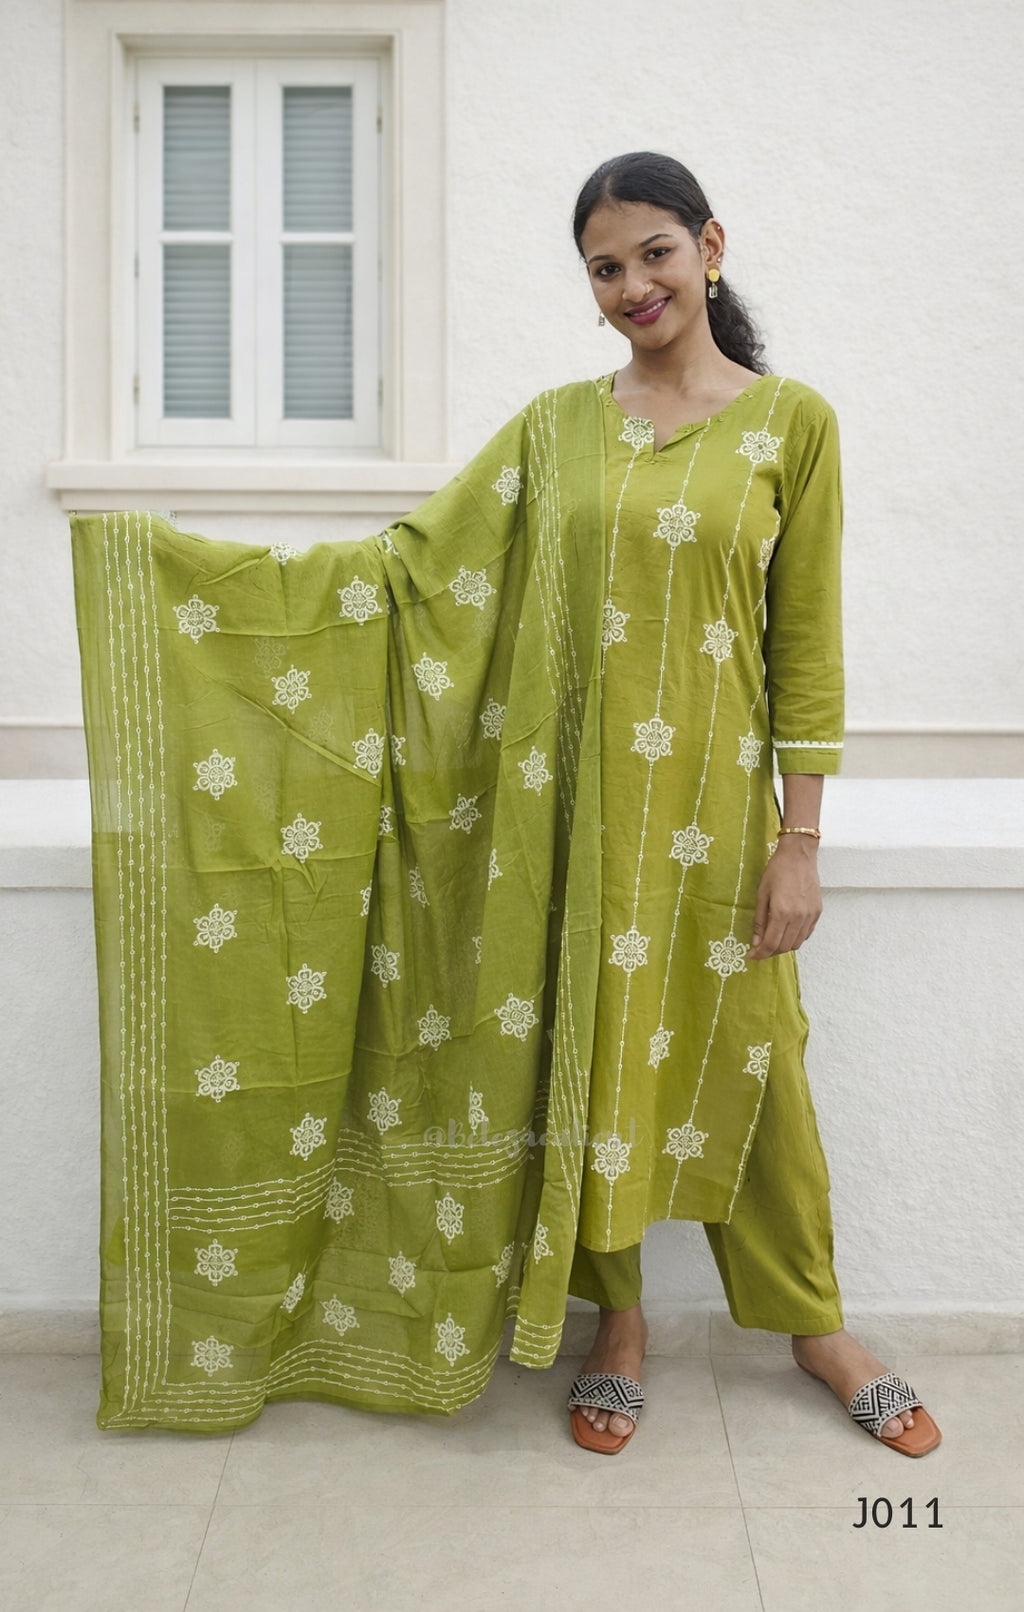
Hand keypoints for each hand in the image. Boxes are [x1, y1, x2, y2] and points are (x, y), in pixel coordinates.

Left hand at [748, 839, 821, 959]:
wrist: (799, 855)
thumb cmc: (777, 871)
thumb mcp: (762, 894)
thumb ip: (760, 920)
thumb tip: (756, 942)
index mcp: (782, 913)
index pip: (771, 944)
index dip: (760, 954)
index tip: (752, 956)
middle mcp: (798, 917)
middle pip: (784, 947)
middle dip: (770, 952)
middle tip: (760, 949)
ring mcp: (810, 915)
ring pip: (797, 943)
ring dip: (783, 946)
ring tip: (773, 940)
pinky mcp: (817, 912)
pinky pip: (806, 934)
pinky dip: (796, 938)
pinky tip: (787, 931)